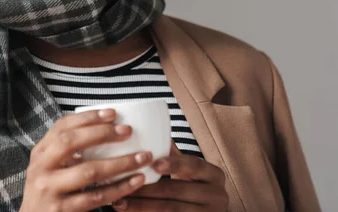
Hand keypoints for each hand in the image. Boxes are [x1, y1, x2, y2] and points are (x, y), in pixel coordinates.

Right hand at [19, 109, 153, 211]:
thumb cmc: (48, 189)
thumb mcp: (49, 165)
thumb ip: (67, 149)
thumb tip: (106, 126)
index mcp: (40, 152)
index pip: (62, 126)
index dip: (88, 117)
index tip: (112, 113)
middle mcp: (41, 168)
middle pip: (70, 142)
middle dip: (102, 133)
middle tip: (128, 131)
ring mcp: (50, 190)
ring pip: (89, 171)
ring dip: (120, 163)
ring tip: (143, 156)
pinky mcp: (62, 210)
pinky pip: (97, 197)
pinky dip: (119, 188)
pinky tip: (137, 181)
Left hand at [111, 142, 227, 211]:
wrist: (207, 211)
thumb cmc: (195, 187)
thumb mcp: (191, 172)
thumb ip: (175, 156)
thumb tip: (150, 132)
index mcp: (214, 175)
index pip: (194, 165)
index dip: (175, 164)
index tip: (154, 164)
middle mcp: (217, 195)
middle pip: (179, 189)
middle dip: (148, 188)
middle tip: (124, 182)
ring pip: (171, 209)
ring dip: (142, 205)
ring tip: (120, 201)